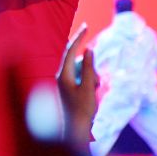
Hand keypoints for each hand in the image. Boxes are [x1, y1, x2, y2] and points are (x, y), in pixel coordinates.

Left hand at [56, 23, 97, 147]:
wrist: (77, 129)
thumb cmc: (83, 110)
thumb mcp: (89, 87)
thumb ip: (89, 68)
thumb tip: (89, 50)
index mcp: (63, 75)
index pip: (71, 50)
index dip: (79, 37)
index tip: (87, 26)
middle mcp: (61, 76)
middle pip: (77, 60)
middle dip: (89, 65)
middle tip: (94, 79)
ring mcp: (65, 82)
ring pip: (81, 69)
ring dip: (91, 76)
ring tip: (95, 91)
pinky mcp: (69, 87)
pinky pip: (82, 77)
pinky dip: (90, 81)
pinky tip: (94, 92)